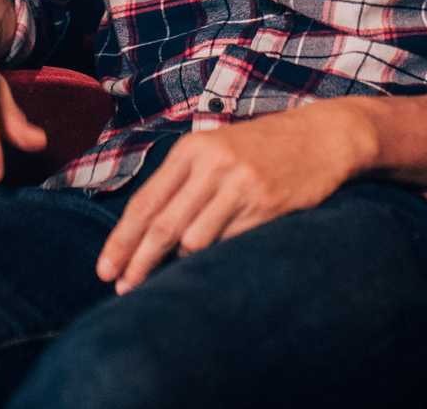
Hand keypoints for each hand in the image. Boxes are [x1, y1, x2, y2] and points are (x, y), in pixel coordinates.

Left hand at [95, 102, 372, 294]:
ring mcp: (240, 185)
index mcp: (191, 150)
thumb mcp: (214, 151)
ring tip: (178, 274)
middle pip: (164, 226)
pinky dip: (219, 256)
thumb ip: (182, 184)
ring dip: (183, 262)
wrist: (321, 136)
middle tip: (123, 289)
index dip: (122, 241)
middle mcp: (212, 165)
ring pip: (195, 241)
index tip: (105, 271)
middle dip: (139, 262)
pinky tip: (218, 260)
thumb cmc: (260, 148)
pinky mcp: (267, 205)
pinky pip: (230, 244)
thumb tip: (144, 234)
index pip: (146, 203)